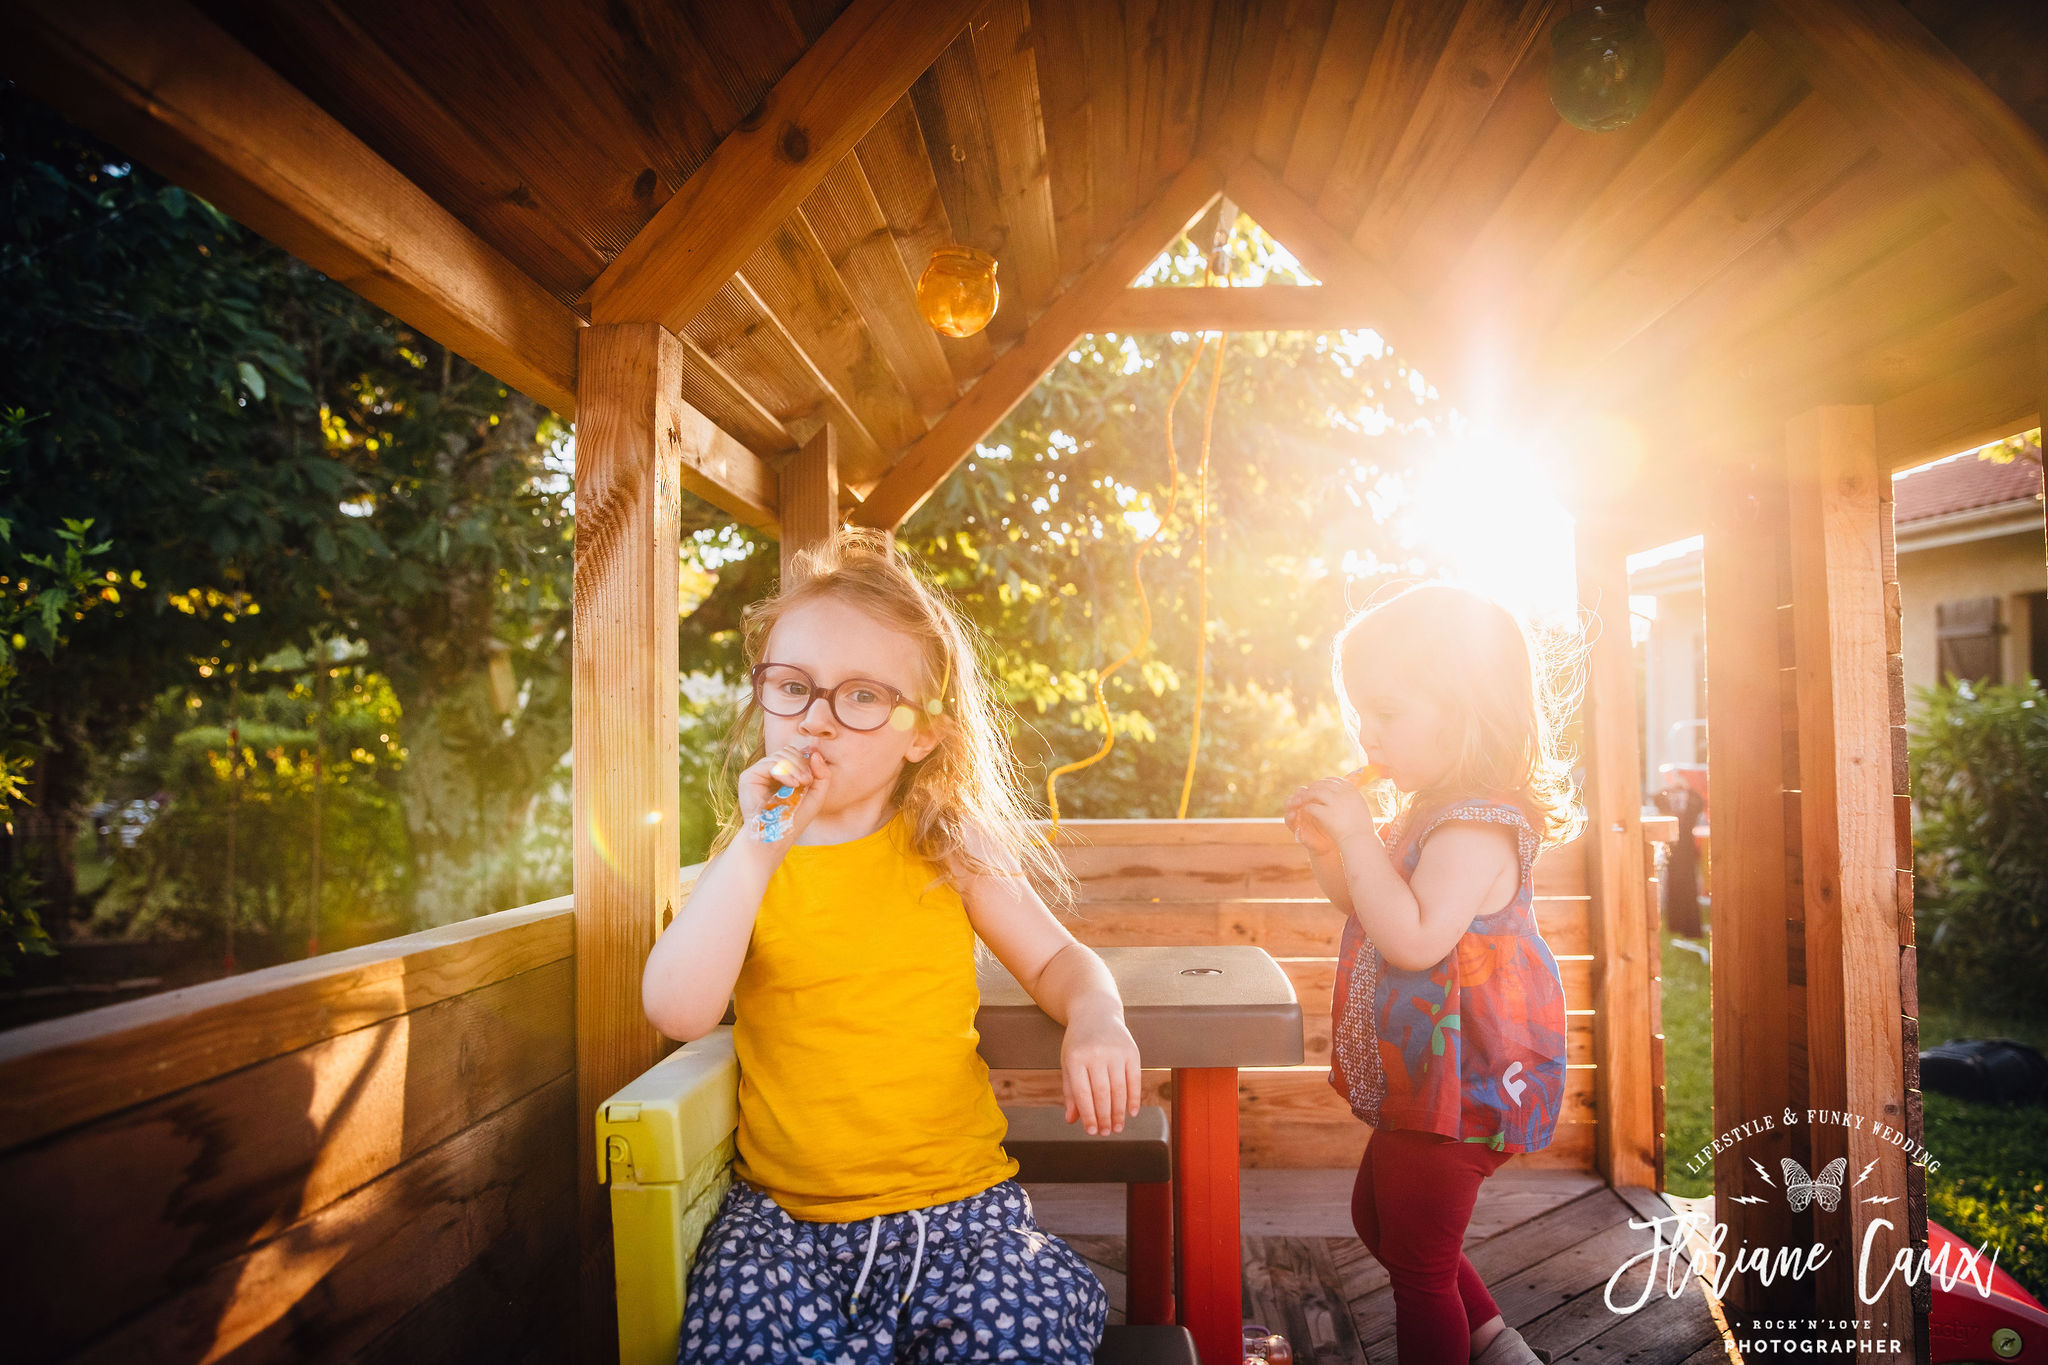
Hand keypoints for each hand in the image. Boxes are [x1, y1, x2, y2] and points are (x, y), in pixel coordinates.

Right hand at [736, 743, 830, 845]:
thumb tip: (815, 752)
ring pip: (780, 755)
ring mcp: (758, 772)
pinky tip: (792, 784)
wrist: (777, 836)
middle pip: (788, 751)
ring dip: (795, 768)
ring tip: (801, 784)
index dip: (806, 761)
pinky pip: (769, 763)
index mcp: (783, 772)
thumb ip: (822, 774)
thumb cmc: (795, 818)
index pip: (795, 753)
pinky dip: (784, 771)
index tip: (812, 777)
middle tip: (807, 781)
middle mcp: (769, 770)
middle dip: (802, 764)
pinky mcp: (749, 777)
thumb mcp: (816, 795)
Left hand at [1060, 1010, 1141, 1135]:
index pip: (1082, 1093)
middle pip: (1102, 1093)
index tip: (1092, 1131)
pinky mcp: (1132, 1050)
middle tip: (1107, 1132)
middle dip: (1105, 1117)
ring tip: (1118, 1127)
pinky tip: (1131, 1112)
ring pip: (1119, 1089)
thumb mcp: (1068, 1063)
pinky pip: (1134, 1079)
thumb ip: (1070, 1091)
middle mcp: (1096, 1054)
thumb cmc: (1079, 1043)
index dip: (1088, 1115)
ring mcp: (1115, 1051)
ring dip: (1119, 1112)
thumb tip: (1072, 1120)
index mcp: (1075, 1058)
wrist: (1095, 1012)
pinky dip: (1134, 1098)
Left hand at [1287, 777, 1375, 854]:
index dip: (1327, 782)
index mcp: (1352, 791)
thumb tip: (1346, 790)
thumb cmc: (1362, 827)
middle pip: (1324, 784)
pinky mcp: (1326, 814)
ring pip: (1316, 792)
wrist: (1361, 841)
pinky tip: (1306, 810)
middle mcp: (1344, 794)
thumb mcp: (1361, 806)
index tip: (1322, 786)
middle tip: (1310, 791)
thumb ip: (1352, 797)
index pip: (1336, 780)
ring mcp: (1335, 803)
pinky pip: (1312, 806)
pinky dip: (1308, 807)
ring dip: (1309, 794)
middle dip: (1315, 786)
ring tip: (1304, 799)